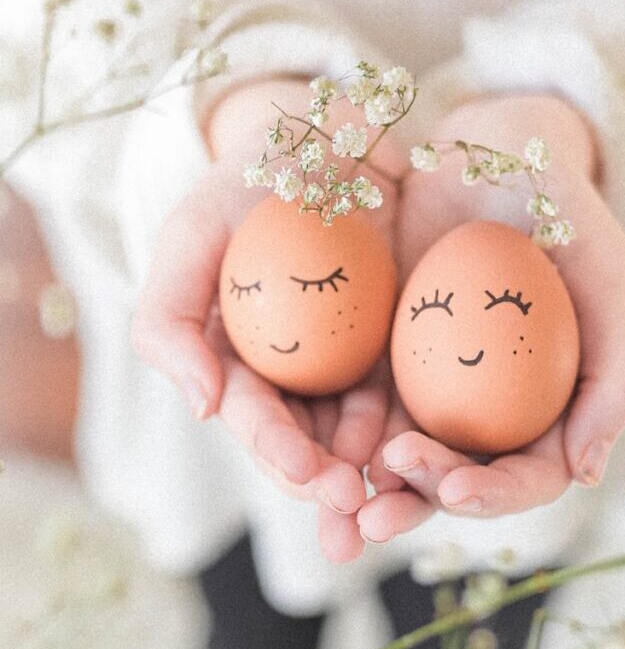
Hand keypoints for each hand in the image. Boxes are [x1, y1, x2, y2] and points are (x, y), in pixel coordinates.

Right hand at [132, 79, 401, 562]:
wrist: (331, 137)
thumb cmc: (252, 181)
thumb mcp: (193, 234)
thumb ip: (170, 319)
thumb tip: (200, 408)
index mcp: (234, 357)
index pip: (252, 415)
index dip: (275, 449)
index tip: (308, 471)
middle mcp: (289, 372)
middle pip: (306, 442)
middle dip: (325, 485)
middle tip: (355, 512)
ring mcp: (346, 363)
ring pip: (359, 436)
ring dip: (375, 476)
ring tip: (397, 503)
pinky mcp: (395, 346)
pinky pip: (407, 395)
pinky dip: (414, 427)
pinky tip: (429, 450)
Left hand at [357, 94, 624, 542]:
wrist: (492, 156)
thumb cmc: (564, 217)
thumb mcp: (609, 284)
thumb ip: (616, 376)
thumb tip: (586, 474)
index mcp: (552, 411)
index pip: (530, 475)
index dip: (497, 496)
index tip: (457, 488)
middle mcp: (494, 412)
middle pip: (459, 478)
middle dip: (419, 503)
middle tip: (377, 510)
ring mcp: (437, 388)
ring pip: (405, 455)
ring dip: (372, 488)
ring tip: (339, 502)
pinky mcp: (388, 359)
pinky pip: (362, 405)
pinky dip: (341, 434)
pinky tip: (316, 449)